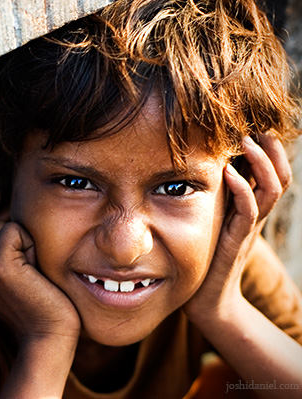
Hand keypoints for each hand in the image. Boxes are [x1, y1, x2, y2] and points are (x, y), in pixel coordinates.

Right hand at [0, 221, 80, 343]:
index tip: (26, 278)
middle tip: (31, 276)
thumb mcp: (20, 275)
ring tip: (32, 275)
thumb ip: (9, 251)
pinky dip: (31, 245)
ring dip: (26, 243)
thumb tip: (9, 215)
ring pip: (6, 226)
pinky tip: (35, 272)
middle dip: (20, 242)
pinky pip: (14, 229)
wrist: (49, 336)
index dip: (18, 247)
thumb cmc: (44, 306)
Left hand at [184, 133, 291, 321]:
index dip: (270, 150)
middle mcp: (253, 217)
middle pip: (280, 177)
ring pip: (271, 190)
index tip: (256, 126)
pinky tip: (229, 172)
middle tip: (260, 127)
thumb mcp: (210, 221)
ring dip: (262, 162)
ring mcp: (247, 229)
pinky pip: (247, 212)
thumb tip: (199, 170)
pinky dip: (241, 189)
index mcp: (249, 209)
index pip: (272, 174)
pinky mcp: (234, 241)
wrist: (206, 301)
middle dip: (274, 150)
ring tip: (249, 140)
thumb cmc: (202, 258)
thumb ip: (214, 200)